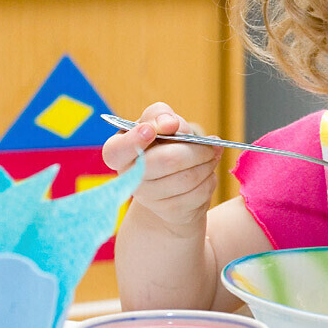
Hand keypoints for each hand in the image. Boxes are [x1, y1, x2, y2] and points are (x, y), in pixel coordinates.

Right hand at [101, 102, 222, 234]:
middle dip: (195, 150)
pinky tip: (207, 173)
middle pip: (165, 161)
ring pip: (187, 178)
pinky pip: (199, 193)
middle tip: (210, 144)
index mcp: (118, 152)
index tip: (150, 130)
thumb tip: (169, 124)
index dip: (134, 140)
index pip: (116, 151)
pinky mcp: (170, 212)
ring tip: (211, 156)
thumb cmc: (164, 143)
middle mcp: (128, 178)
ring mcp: (148, 198)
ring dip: (207, 164)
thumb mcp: (159, 122)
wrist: (172, 181)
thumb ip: (160, 115)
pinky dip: (210, 179)